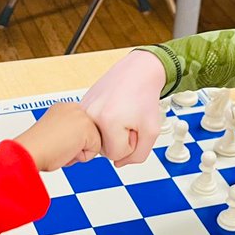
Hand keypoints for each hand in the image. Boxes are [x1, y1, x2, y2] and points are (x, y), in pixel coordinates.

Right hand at [14, 102, 101, 171]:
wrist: (31, 150)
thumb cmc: (37, 147)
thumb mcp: (54, 133)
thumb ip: (68, 132)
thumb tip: (78, 141)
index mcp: (63, 108)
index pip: (81, 127)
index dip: (72, 140)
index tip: (57, 142)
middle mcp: (73, 108)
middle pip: (90, 134)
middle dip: (78, 145)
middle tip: (58, 146)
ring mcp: (81, 116)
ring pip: (93, 142)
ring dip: (79, 151)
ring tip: (61, 148)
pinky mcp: (88, 127)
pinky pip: (94, 150)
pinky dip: (82, 157)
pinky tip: (67, 151)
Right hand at [81, 50, 165, 166]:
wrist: (139, 71)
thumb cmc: (145, 95)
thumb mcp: (152, 131)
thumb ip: (138, 155)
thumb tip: (119, 163)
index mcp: (107, 121)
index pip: (116, 155)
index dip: (130, 144)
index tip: (134, 125)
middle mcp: (91, 114)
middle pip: (104, 148)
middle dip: (119, 138)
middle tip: (129, 118)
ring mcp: (84, 109)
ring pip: (97, 138)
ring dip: (111, 132)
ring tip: (121, 113)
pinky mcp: (82, 104)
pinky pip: (92, 127)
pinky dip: (103, 123)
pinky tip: (113, 110)